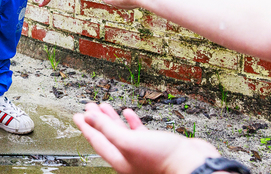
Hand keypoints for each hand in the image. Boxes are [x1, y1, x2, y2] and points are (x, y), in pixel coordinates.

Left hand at [73, 103, 219, 173]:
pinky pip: (138, 132)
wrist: (194, 166)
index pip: (96, 140)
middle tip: (89, 107)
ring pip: (122, 132)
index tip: (77, 115)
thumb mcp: (128, 142)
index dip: (85, 126)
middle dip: (97, 120)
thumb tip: (89, 117)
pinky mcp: (156, 145)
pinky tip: (128, 113)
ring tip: (104, 106)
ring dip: (112, 118)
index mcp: (119, 159)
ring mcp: (142, 151)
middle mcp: (129, 157)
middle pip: (107, 136)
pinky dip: (132, 122)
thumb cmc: (163, 160)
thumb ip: (107, 129)